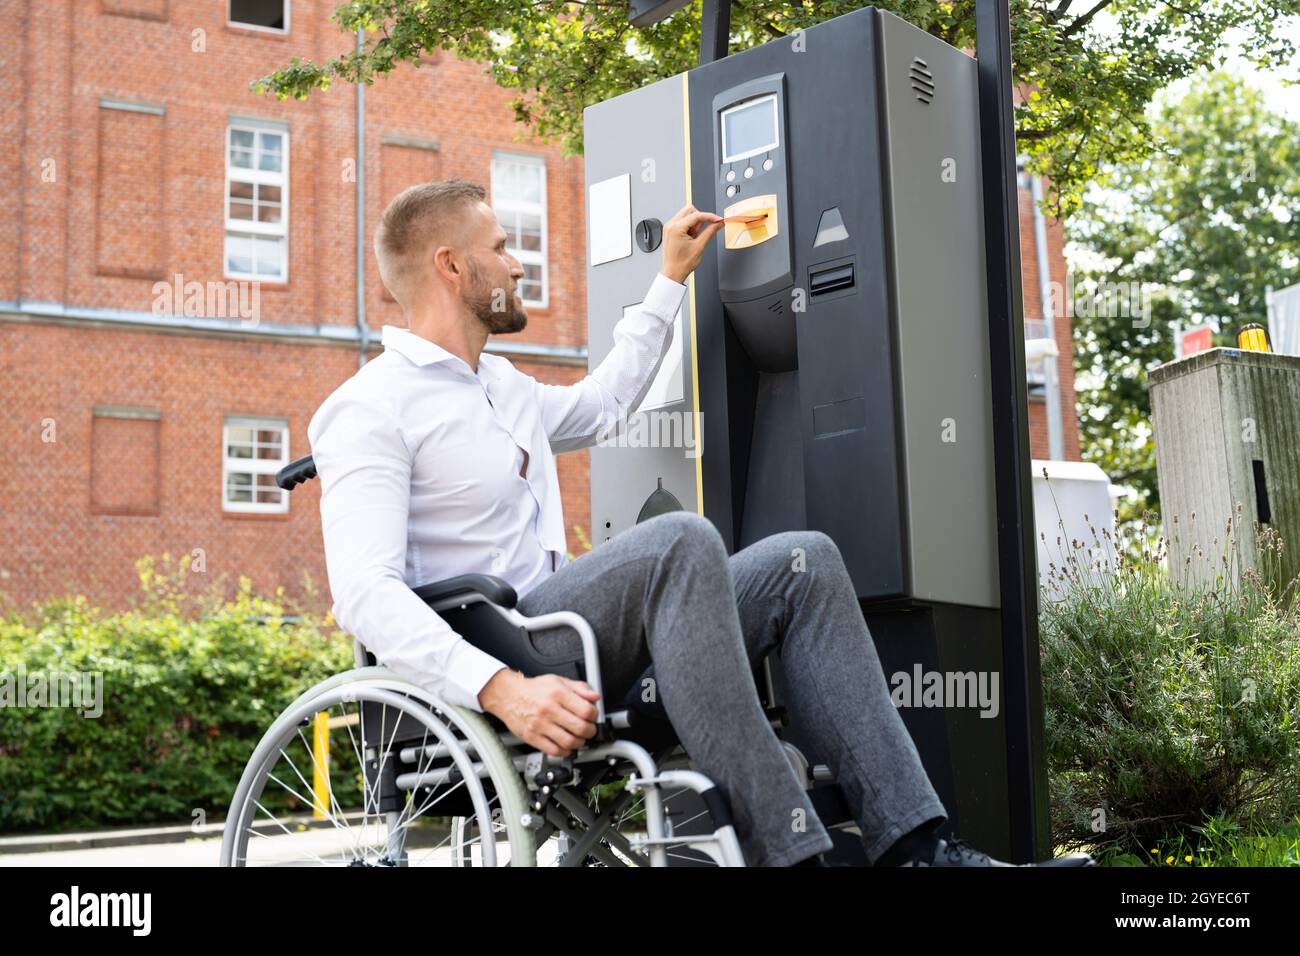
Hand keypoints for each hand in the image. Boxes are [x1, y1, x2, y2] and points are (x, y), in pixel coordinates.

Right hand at [477, 669, 600, 757]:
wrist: (508, 695)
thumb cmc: (533, 689)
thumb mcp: (558, 680)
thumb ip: (579, 688)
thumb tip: (595, 697)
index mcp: (558, 693)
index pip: (586, 710)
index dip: (594, 716)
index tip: (592, 717)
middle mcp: (549, 709)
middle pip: (580, 728)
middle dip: (590, 731)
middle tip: (589, 730)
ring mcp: (539, 725)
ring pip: (569, 741)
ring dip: (579, 743)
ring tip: (578, 738)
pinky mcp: (532, 737)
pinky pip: (554, 750)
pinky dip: (564, 751)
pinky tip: (565, 745)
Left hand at [660, 205, 724, 283]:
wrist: (673, 273)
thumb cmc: (682, 264)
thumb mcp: (700, 246)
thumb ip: (710, 232)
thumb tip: (718, 224)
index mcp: (676, 228)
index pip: (696, 215)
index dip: (710, 216)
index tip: (718, 220)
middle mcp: (670, 225)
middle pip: (690, 210)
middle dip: (700, 219)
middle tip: (701, 232)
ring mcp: (669, 227)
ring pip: (686, 214)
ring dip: (694, 224)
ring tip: (694, 238)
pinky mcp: (670, 230)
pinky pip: (682, 221)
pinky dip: (689, 227)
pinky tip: (690, 238)